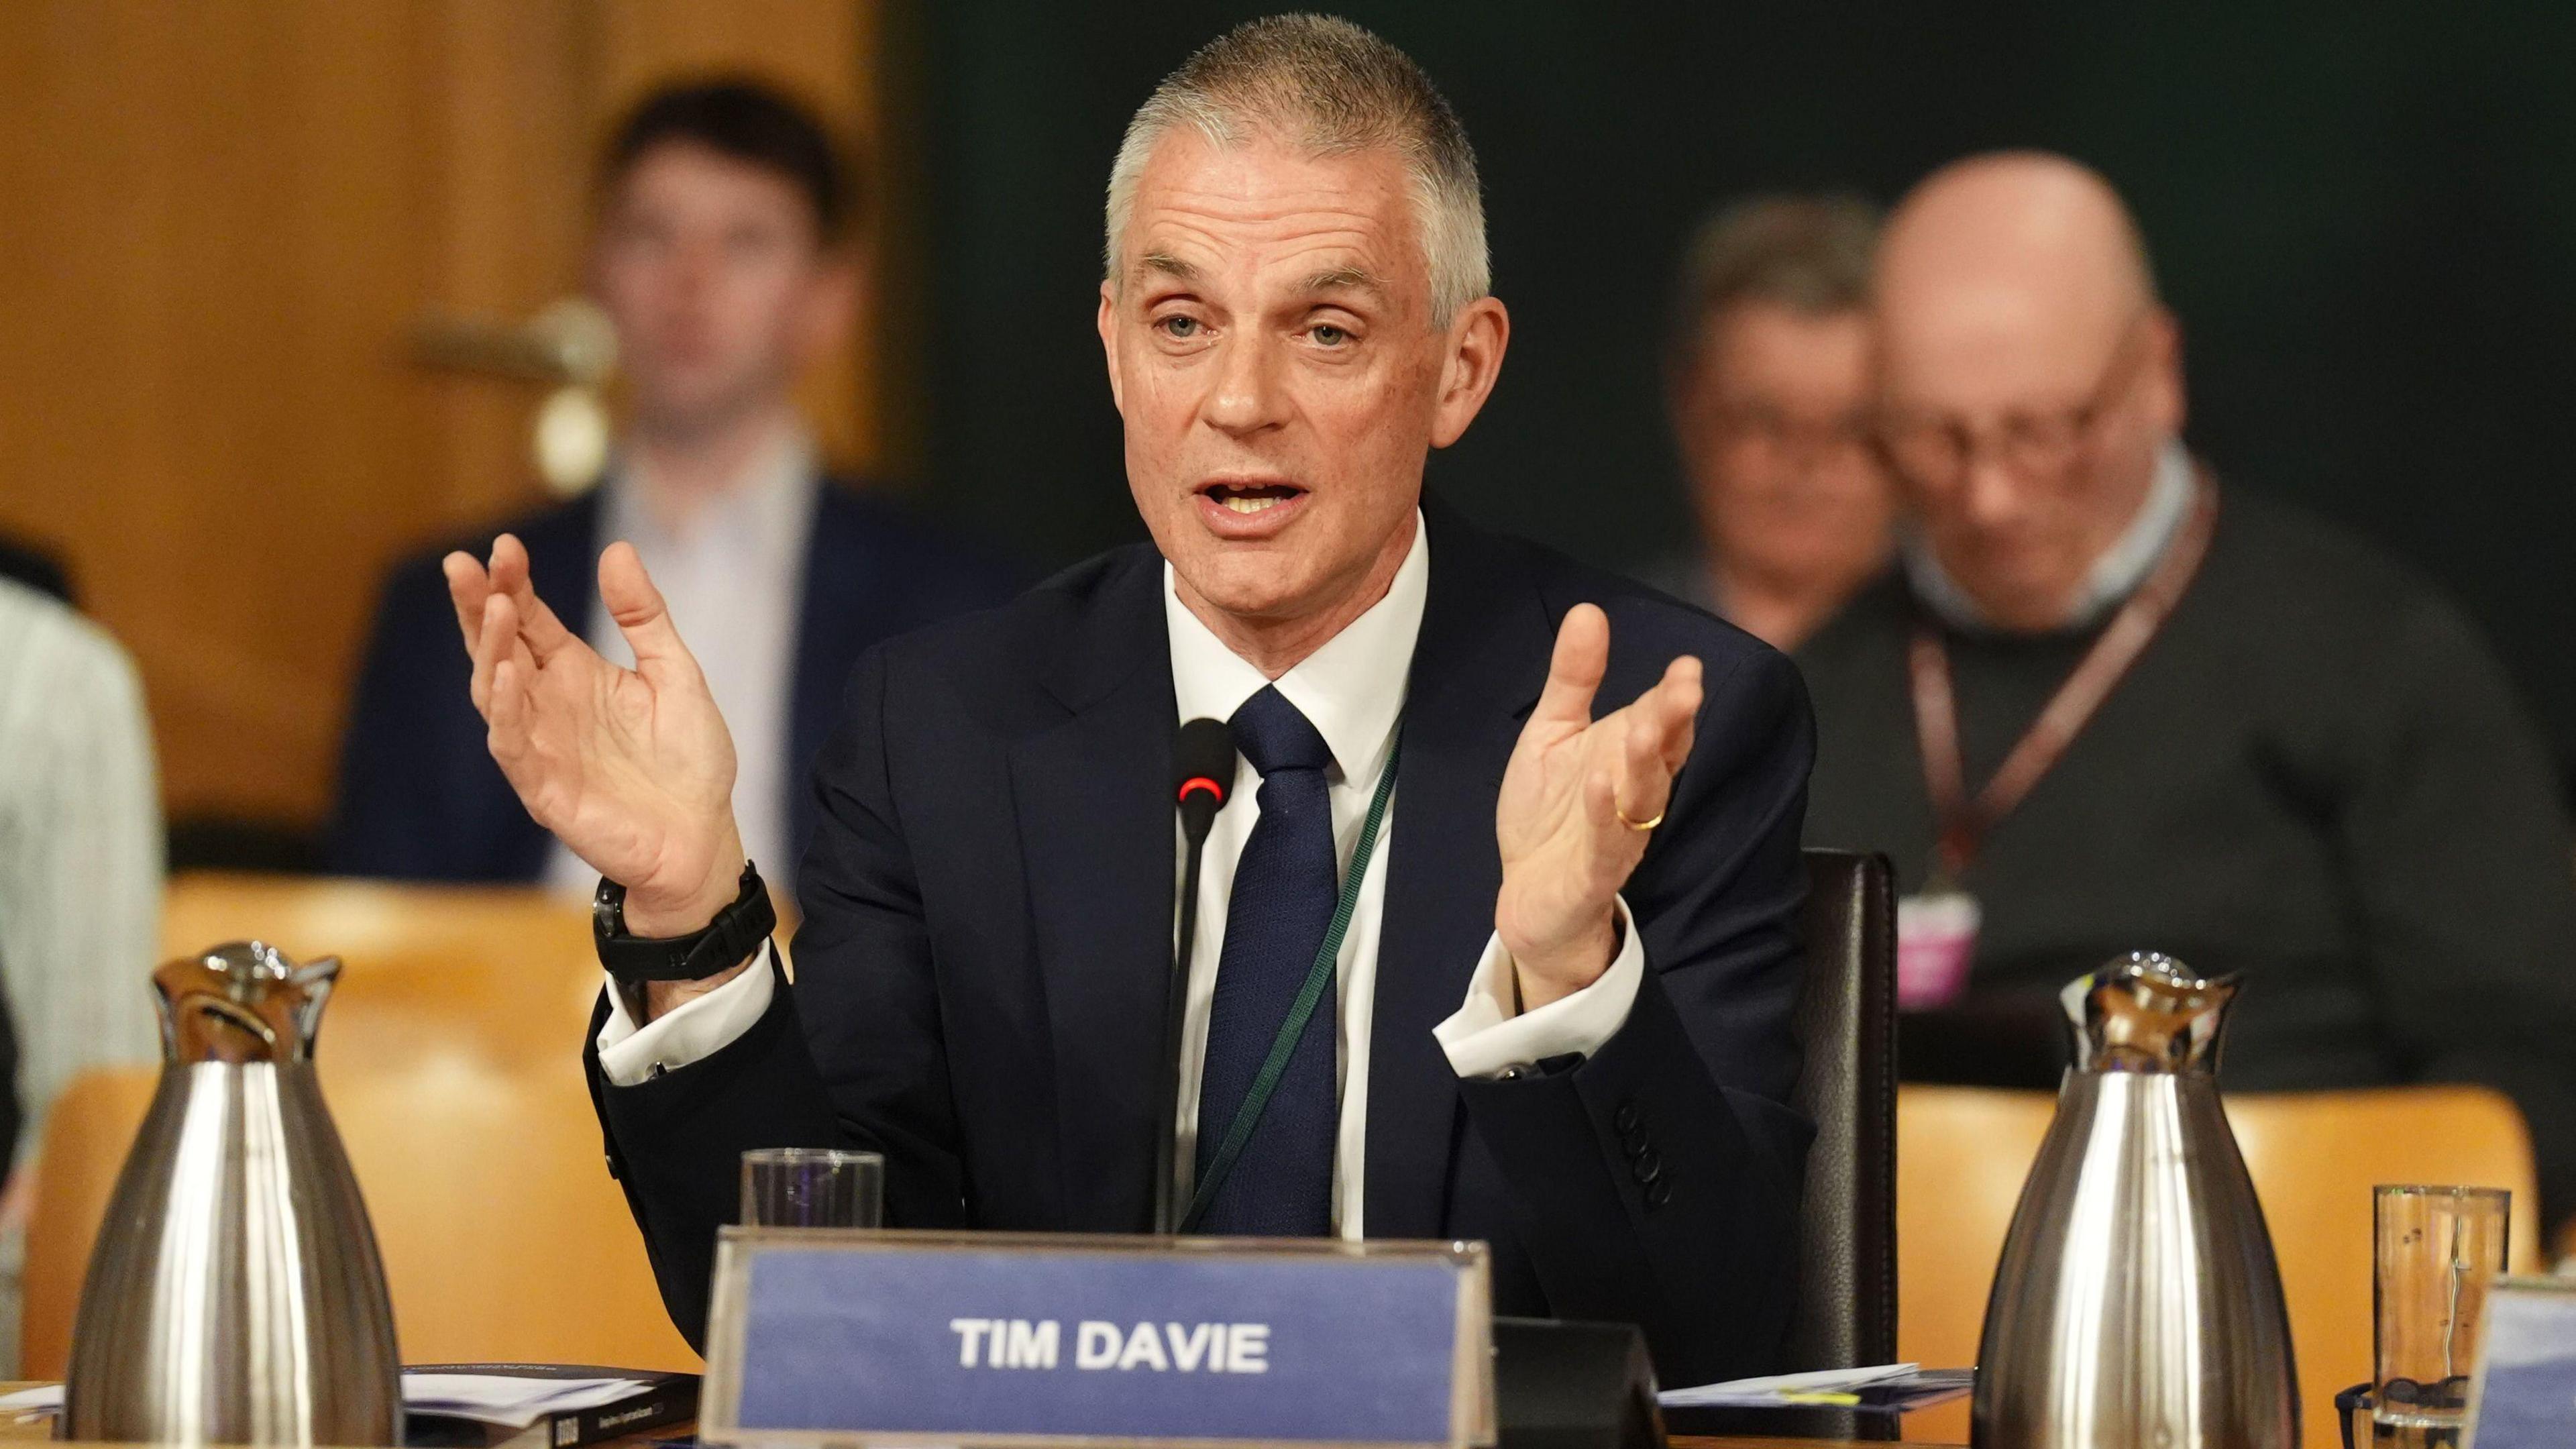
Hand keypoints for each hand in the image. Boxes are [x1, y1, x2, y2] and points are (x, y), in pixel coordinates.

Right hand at [445, 535, 748, 969]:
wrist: (704, 837)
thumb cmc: (689, 761)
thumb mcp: (675, 672)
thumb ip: (644, 617)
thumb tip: (618, 549)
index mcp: (575, 674)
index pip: (529, 619)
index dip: (513, 583)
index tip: (505, 545)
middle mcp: (548, 705)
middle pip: (498, 647)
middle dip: (479, 606)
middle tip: (464, 564)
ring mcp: (541, 746)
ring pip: (494, 692)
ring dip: (490, 650)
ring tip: (496, 607)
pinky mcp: (545, 788)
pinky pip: (512, 746)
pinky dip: (505, 711)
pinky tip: (506, 675)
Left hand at [1495, 604, 1701, 1009]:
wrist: (1528, 895)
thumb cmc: (1549, 813)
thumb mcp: (1553, 734)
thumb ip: (1574, 679)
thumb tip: (1589, 610)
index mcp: (1627, 757)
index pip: (1660, 722)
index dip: (1675, 697)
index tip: (1687, 665)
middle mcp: (1633, 795)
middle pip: (1661, 755)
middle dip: (1673, 722)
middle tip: (1685, 688)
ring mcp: (1617, 836)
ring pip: (1643, 799)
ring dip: (1645, 764)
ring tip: (1644, 728)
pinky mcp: (1593, 873)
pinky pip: (1606, 845)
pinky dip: (1605, 816)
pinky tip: (1600, 784)